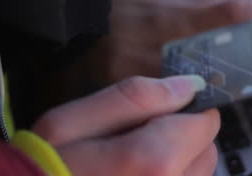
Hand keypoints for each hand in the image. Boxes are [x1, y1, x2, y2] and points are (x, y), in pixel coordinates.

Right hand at [33, 75, 219, 175]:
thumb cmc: (44, 167)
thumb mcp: (73, 122)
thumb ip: (136, 98)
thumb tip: (191, 85)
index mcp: (156, 161)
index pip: (207, 124)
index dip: (188, 111)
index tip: (166, 110)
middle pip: (207, 152)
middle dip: (185, 137)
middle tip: (143, 136)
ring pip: (198, 174)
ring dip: (180, 162)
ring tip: (137, 163)